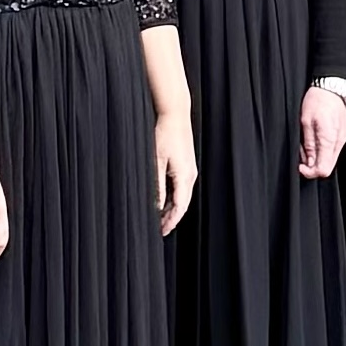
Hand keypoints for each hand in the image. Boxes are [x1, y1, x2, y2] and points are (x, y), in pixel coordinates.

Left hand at [154, 111, 196, 235]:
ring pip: (183, 196)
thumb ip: (156, 184)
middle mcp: (190, 175)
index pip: (180, 207)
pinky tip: (164, 198)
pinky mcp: (187, 164)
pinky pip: (182, 186)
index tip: (162, 231)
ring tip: (160, 217)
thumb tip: (155, 204)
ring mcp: (190, 169)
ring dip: (172, 208)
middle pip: (183, 204)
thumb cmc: (164, 133)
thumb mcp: (156, 160)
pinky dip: (174, 196)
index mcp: (184, 176)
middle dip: (172, 218)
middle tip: (160, 229)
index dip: (171, 221)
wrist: (175, 113)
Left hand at [297, 87, 345, 179]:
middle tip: (301, 155)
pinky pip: (332, 150)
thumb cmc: (317, 101)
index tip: (300, 166)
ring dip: (317, 158)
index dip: (310, 172)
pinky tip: (314, 140)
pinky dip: (322, 150)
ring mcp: (342, 139)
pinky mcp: (342, 135)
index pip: (323, 170)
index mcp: (329, 140)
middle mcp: (339, 142)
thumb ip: (308, 145)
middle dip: (312, 166)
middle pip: (328, 167)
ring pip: (330, 160)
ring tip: (306, 144)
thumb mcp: (305, 122)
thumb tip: (309, 163)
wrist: (331, 88)